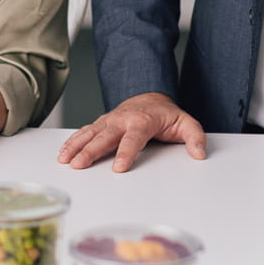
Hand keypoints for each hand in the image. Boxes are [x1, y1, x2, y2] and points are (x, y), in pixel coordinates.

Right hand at [56, 92, 206, 172]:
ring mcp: (109, 120)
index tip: (119, 167)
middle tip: (80, 165)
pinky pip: (85, 131)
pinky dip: (72, 141)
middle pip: (105, 137)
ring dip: (76, 146)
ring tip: (65, 160)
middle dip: (91, 151)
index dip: (126, 153)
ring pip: (90, 133)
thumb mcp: (186, 123)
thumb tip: (199, 153)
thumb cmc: (166, 115)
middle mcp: (122, 119)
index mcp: (142, 121)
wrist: (150, 96)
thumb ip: (195, 137)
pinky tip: (63, 153)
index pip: (133, 139)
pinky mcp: (101, 123)